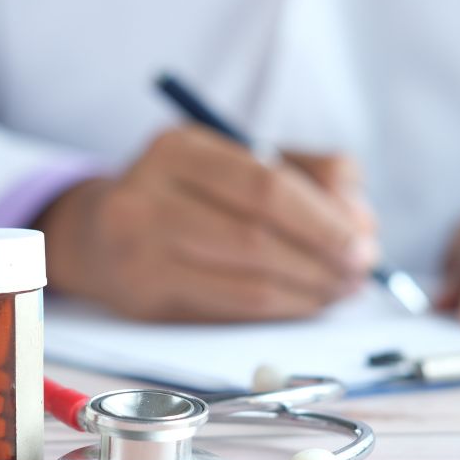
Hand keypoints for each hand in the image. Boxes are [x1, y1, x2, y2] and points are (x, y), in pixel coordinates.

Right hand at [34, 125, 378, 320]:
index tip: (363, 241)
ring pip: (248, 282)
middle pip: (257, 237)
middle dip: (323, 259)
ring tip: (340, 289)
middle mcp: (148, 197)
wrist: (95, 234)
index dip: (323, 219)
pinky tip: (305, 303)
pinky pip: (230, 310)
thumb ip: (306, 174)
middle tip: (359, 271)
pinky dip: (280, 310)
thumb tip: (361, 221)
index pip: (265, 185)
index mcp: (177, 148)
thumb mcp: (234, 159)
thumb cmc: (184, 194)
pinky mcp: (143, 299)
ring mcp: (139, 252)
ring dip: (309, 292)